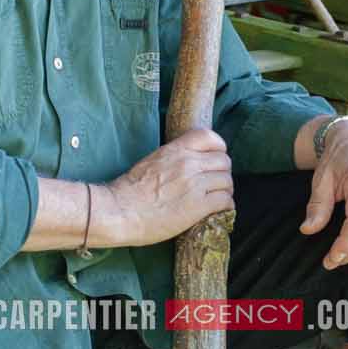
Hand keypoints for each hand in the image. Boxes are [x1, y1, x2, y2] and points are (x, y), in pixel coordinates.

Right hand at [97, 127, 234, 246]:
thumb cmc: (129, 190)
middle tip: (215, 184)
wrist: (120, 211)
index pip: (209, 137)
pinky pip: (225, 201)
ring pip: (227, 181)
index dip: (218, 148)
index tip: (215, 159)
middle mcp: (188, 163)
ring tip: (216, 198)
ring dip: (224, 190)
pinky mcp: (198, 207)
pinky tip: (216, 210)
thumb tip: (186, 163)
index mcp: (175, 150)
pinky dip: (225, 206)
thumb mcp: (151, 162)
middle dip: (222, 173)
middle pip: (224, 161)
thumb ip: (172, 158)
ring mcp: (195, 184)